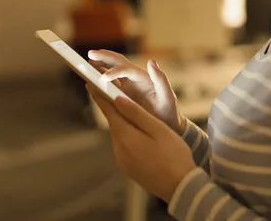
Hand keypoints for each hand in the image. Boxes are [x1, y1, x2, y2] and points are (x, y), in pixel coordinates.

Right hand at [87, 50, 185, 133]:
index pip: (127, 69)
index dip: (114, 71)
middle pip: (118, 62)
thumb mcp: (167, 97)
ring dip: (100, 65)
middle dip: (104, 57)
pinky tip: (89, 80)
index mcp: (144, 77)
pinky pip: (109, 85)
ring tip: (87, 62)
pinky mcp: (123, 95)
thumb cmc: (169, 111)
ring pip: (112, 71)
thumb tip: (151, 61)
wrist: (168, 125)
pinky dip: (99, 81)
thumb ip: (161, 80)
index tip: (103, 77)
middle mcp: (135, 79)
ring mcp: (128, 86)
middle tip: (90, 54)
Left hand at [87, 85, 195, 201]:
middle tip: (107, 91)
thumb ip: (137, 113)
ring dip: (121, 122)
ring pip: (119, 134)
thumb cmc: (174, 155)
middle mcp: (119, 149)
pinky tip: (137, 133)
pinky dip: (127, 135)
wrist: (180, 187)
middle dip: (111, 107)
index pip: (108, 110)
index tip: (89, 83)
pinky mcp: (128, 168)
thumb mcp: (158, 129)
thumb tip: (117, 99)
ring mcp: (122, 160)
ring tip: (126, 110)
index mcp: (126, 136)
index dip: (99, 96)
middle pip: (113, 122)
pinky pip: (124, 146)